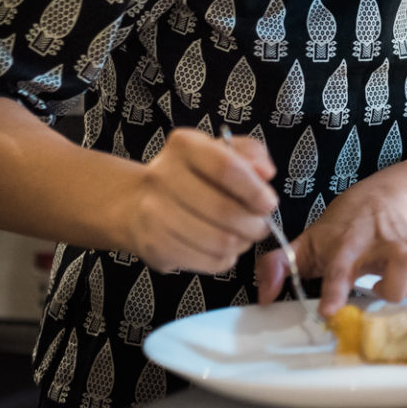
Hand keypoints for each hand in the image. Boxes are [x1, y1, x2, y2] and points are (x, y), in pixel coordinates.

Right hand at [119, 127, 276, 273]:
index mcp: (184, 146)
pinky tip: (223, 249)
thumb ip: (251, 154)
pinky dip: (225, 260)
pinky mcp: (154, 247)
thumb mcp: (222, 151)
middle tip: (261, 226)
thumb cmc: (193, 175)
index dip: (254, 190)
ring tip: (243, 237)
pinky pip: (207, 262)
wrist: (137, 203)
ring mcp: (154, 213)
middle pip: (224, 210)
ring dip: (242, 243)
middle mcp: (163, 176)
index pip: (226, 168)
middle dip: (254, 224)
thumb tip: (266, 173)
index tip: (269, 204)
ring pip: (219, 241)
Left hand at [254, 165, 406, 315]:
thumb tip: (265, 296)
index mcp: (346, 243)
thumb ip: (279, 267)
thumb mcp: (307, 242)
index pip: (339, 265)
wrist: (383, 196)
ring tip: (397, 287)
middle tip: (380, 292)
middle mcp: (380, 240)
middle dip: (394, 288)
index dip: (336, 289)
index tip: (331, 311)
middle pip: (402, 261)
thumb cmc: (342, 226)